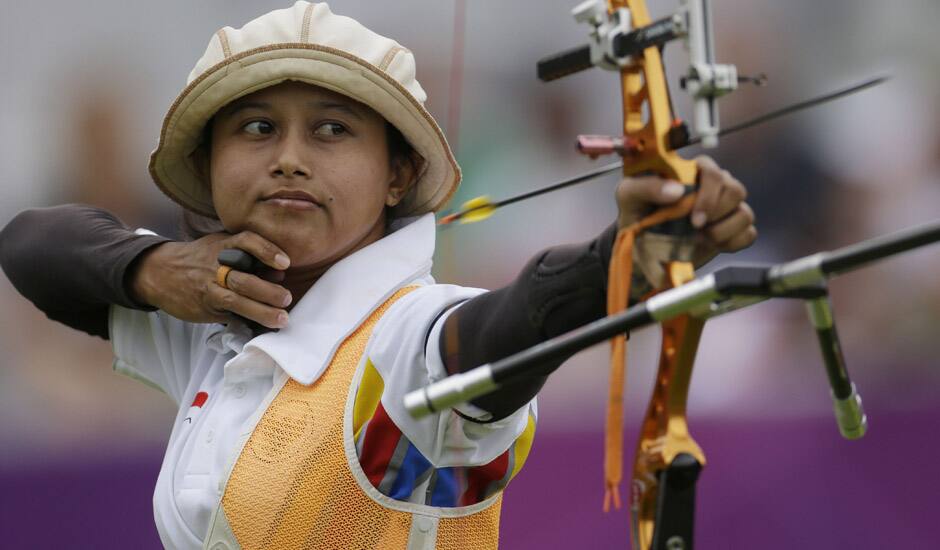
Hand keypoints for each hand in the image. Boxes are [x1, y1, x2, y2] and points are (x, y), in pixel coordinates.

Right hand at [129, 231, 292, 328]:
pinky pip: (228, 315)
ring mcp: (208, 288)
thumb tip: (280, 273)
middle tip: (287, 298)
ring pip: (236, 301)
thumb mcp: (220, 246)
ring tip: (281, 318)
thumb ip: (247, 255)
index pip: (246, 241)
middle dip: (267, 290)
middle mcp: (215, 266)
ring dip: (261, 311)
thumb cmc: (201, 258)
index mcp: (222, 245)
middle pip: (243, 278)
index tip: (285, 263)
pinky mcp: (204, 307)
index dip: (266, 250)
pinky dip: (246, 321)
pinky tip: (263, 326)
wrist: (161, 272)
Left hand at [615, 155, 756, 263]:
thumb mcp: (629, 195)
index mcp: (692, 172)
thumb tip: (675, 191)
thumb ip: (646, 187)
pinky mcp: (730, 230)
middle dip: (717, 213)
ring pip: (745, 214)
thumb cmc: (637, 211)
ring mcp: (724, 209)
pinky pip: (748, 233)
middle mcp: (713, 187)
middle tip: (695, 228)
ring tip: (700, 237)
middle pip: (736, 190)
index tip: (694, 218)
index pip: (714, 172)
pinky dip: (732, 242)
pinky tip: (711, 244)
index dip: (709, 195)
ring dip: (723, 230)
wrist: (640, 244)